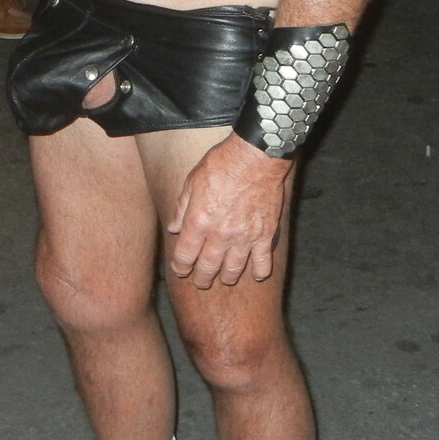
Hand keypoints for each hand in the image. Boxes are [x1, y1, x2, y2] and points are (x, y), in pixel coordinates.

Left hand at [167, 134, 290, 288]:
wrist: (256, 157)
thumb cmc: (222, 164)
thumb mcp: (192, 181)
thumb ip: (182, 207)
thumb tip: (174, 228)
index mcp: (198, 222)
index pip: (185, 256)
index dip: (180, 267)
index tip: (180, 271)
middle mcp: (219, 235)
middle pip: (208, 268)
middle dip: (202, 278)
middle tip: (201, 282)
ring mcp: (243, 237)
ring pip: (233, 270)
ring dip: (227, 278)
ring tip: (225, 280)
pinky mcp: (264, 234)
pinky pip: (262, 261)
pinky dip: (260, 272)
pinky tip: (257, 276)